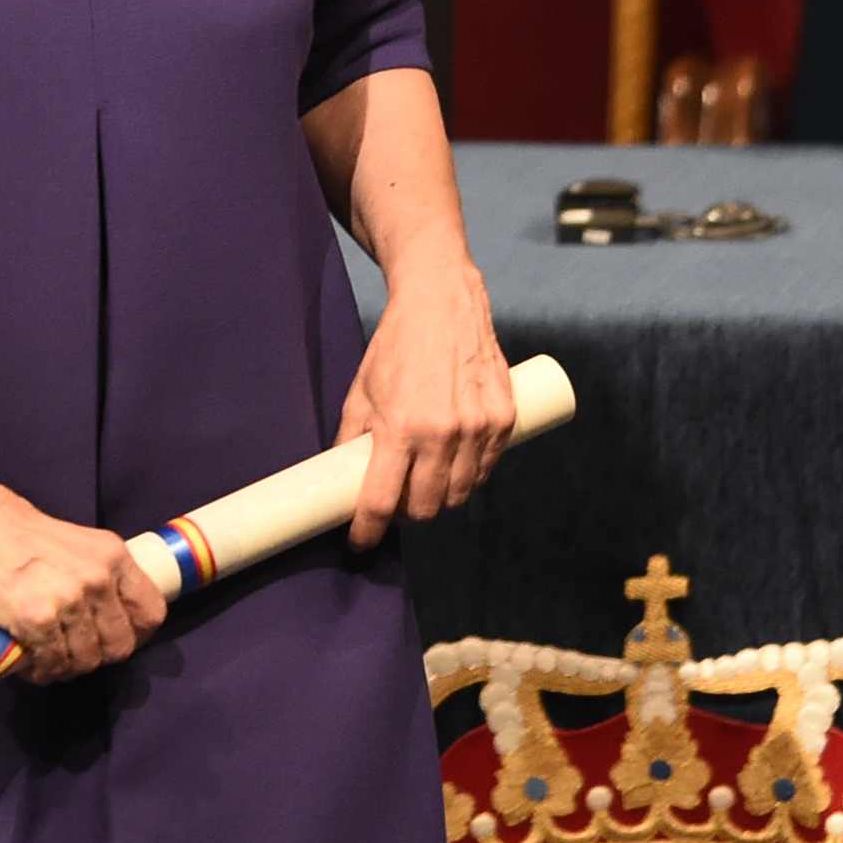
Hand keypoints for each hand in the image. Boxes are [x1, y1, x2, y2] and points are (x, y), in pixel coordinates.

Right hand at [0, 480, 170, 683]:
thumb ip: (95, 576)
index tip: (113, 641)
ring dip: (66, 668)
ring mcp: (68, 599)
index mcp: (112, 555)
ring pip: (86, 661)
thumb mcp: (74, 545)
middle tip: (72, 653)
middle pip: (121, 646)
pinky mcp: (36, 618)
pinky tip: (29, 662)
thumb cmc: (13, 531)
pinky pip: (52, 664)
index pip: (151, 612)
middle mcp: (98, 578)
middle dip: (97, 657)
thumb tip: (105, 621)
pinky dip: (42, 672)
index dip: (136, 635)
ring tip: (46, 659)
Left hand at [335, 263, 516, 547]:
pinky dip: (470, 476)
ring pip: (459, 494)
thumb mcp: (361, 391)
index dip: (368, 530)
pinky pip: (486, 469)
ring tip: (426, 481)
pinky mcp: (504, 418)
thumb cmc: (396, 346)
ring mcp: (478, 427)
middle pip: (427, 507)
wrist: (442, 302)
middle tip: (397, 500)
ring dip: (441, 498)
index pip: (383, 502)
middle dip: (408, 513)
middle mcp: (442, 433)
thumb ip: (351, 437)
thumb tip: (338, 477)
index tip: (360, 540)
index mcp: (399, 428)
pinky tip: (455, 464)